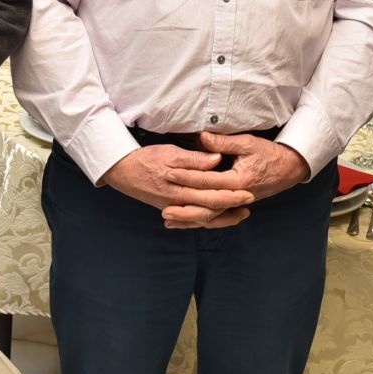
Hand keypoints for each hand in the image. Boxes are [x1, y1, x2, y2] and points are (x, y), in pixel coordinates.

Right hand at [101, 144, 254, 228]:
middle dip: (231, 206)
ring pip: (202, 217)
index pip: (210, 191)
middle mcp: (177, 200)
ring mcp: (173, 207)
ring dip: (222, 217)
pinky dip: (206, 221)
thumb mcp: (169, 152)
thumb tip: (216, 159)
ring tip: (240, 214)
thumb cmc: (146, 159)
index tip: (247, 190)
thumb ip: (193, 158)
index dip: (230, 192)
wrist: (122, 171)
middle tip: (249, 202)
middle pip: (209, 207)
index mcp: (179, 185)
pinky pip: (192, 219)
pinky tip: (218, 219)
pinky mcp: (170, 209)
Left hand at [160, 132, 309, 227]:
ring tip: (169, 219)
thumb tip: (203, 137)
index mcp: (238, 181)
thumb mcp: (248, 143)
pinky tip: (185, 222)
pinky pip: (216, 217)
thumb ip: (224, 142)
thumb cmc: (269, 154)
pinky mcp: (236, 205)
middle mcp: (237, 196)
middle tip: (164, 206)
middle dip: (184, 206)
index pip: (208, 181)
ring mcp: (237, 203)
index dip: (187, 177)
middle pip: (206, 205)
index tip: (170, 174)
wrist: (289, 169)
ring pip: (210, 216)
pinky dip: (199, 220)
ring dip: (189, 218)